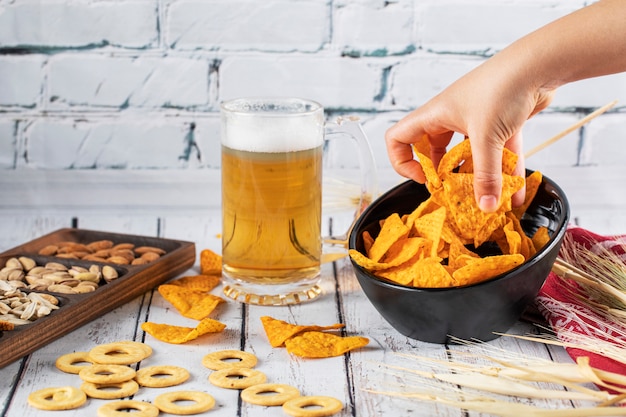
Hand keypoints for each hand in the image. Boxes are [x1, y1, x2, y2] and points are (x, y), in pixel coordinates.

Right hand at [385, 55, 554, 211]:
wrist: (540, 63)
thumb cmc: (502, 87)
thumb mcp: (487, 137)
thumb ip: (485, 176)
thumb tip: (484, 207)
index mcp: (435, 115)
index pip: (398, 138)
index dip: (402, 161)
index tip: (423, 178)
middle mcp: (451, 117)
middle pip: (434, 151)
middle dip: (444, 174)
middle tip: (453, 191)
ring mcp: (477, 120)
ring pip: (469, 155)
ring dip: (479, 176)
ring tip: (488, 198)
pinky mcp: (501, 123)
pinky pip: (498, 153)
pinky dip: (505, 171)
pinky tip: (515, 193)